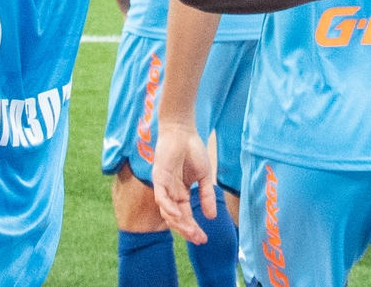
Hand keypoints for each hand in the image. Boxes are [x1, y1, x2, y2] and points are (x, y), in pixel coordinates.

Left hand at [151, 120, 216, 243]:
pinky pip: (161, 196)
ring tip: (190, 230)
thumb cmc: (193, 151)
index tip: (203, 239)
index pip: (186, 215)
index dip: (193, 228)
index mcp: (181, 194)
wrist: (183, 132)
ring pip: (167, 211)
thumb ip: (206, 196)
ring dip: (178, 222)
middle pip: (176, 218)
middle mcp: (171, 193)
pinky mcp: (159, 177)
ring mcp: (164, 186)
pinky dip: (168, 207)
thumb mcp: (204, 177)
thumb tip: (211, 217)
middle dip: (187, 230)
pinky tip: (177, 214)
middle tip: (198, 239)